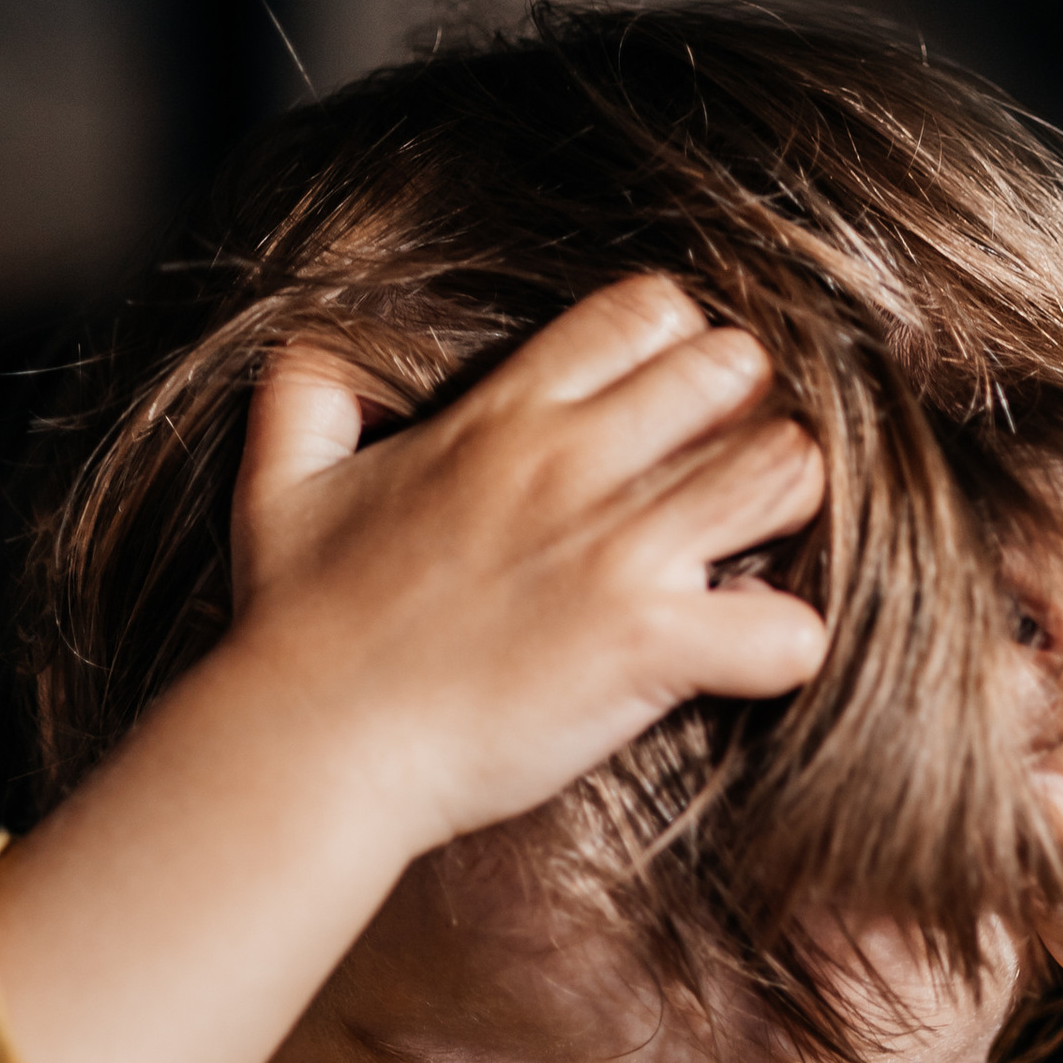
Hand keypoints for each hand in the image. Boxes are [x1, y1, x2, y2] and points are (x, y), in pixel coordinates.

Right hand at [228, 277, 825, 859]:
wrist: (309, 749)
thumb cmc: (294, 629)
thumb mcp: (276, 484)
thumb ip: (304, 394)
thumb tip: (320, 351)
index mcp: (502, 417)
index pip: (647, 313)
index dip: (677, 352)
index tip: (666, 415)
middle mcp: (570, 464)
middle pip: (737, 372)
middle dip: (748, 420)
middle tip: (720, 489)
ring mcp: (616, 551)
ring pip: (786, 471)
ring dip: (785, 514)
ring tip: (745, 561)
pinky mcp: (646, 645)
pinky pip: (785, 627)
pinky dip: (786, 645)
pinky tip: (744, 658)